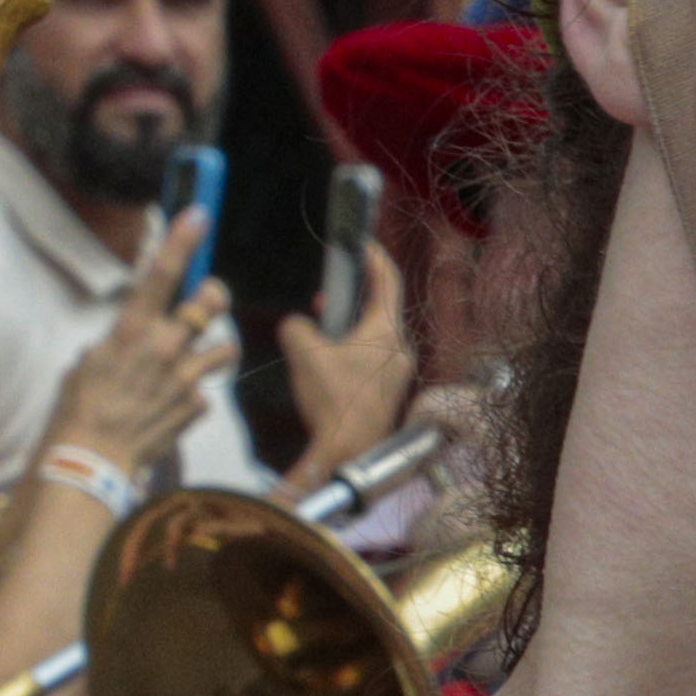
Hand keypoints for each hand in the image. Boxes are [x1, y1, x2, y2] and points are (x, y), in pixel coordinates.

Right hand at [39, 212, 230, 484]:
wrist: (91, 459)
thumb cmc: (79, 407)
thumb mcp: (91, 359)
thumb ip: (122, 340)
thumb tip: (138, 335)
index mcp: (132, 329)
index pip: (163, 273)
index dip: (183, 240)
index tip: (199, 214)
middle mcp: (165, 347)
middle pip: (211, 302)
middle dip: (215, 295)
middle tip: (208, 299)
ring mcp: (186, 377)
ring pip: (225, 348)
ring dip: (214, 350)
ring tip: (196, 360)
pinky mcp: (196, 407)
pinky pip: (204, 393)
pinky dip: (191, 397)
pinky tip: (169, 409)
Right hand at [278, 244, 413, 487]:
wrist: (349, 453)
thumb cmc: (333, 400)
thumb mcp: (303, 351)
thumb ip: (297, 326)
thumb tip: (298, 326)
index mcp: (386, 331)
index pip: (387, 279)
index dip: (373, 255)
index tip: (359, 242)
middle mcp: (399, 349)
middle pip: (379, 308)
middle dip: (351, 296)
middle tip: (323, 295)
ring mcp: (397, 374)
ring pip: (373, 336)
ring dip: (347, 327)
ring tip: (318, 330)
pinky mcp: (387, 394)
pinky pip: (371, 359)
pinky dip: (351, 351)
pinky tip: (326, 364)